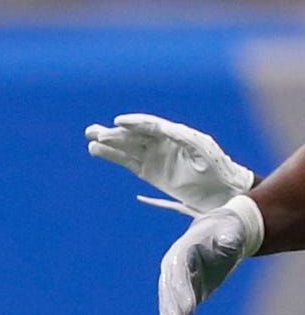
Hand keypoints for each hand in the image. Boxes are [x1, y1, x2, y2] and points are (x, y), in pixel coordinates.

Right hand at [87, 113, 253, 210]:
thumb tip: (168, 131)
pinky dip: (113, 156)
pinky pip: (128, 162)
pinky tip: (97, 151)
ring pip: (128, 147)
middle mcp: (164, 143)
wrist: (224, 192)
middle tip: (94, 132)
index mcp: (178, 135)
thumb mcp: (204, 154)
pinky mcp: (150, 172)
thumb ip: (187, 141)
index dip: (135, 123)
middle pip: (135, 135)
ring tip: (90, 138)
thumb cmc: (219, 171)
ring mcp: (156, 157)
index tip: (118, 122)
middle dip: (115, 133)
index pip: (152, 126)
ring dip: (109, 142)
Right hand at [157, 199, 264, 314]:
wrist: (219, 235)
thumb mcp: (231, 230)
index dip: (182, 292)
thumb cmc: (227, 231)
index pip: (178, 275)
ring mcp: (174, 285)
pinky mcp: (182, 296)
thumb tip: (228, 242)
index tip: (189, 310)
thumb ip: (229, 236)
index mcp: (181, 254)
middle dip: (172, 314)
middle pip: (168, 295)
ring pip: (169, 309)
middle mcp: (172, 271)